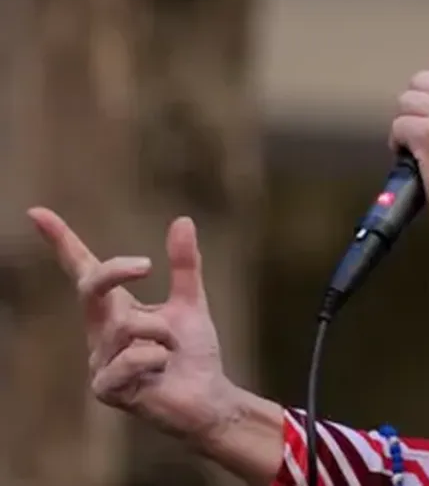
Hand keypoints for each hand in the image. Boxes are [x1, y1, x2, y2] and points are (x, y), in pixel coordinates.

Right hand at [28, 207, 237, 445]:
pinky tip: (162, 372)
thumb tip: (182, 219)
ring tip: (170, 352)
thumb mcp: (191, 302)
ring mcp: (98, 361)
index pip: (83, 271)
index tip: (38, 212)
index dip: (62, 241)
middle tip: (146, 265)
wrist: (209, 397)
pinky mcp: (105, 388)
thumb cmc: (193, 354)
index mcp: (115, 308)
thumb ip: (184, 265)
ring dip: (164, 333)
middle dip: (115, 271)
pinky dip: (160, 357)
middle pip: (91, 287)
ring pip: (128, 325)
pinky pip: (135, 356)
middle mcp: (99, 332)